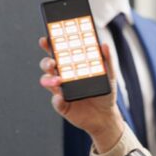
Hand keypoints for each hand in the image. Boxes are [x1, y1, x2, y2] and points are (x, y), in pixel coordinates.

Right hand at [38, 37, 124, 152]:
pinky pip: (56, 102)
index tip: (46, 39)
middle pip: (48, 65)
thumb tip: (104, 45)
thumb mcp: (109, 75)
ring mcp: (60, 91)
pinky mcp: (62, 105)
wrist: (105, 115)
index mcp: (71, 66)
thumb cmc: (105, 92)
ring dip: (48, 80)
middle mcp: (62, 76)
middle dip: (46, 62)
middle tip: (52, 62)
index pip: (58, 52)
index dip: (50, 45)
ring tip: (58, 81)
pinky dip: (56, 100)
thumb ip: (107, 60)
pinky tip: (60, 98)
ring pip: (47, 82)